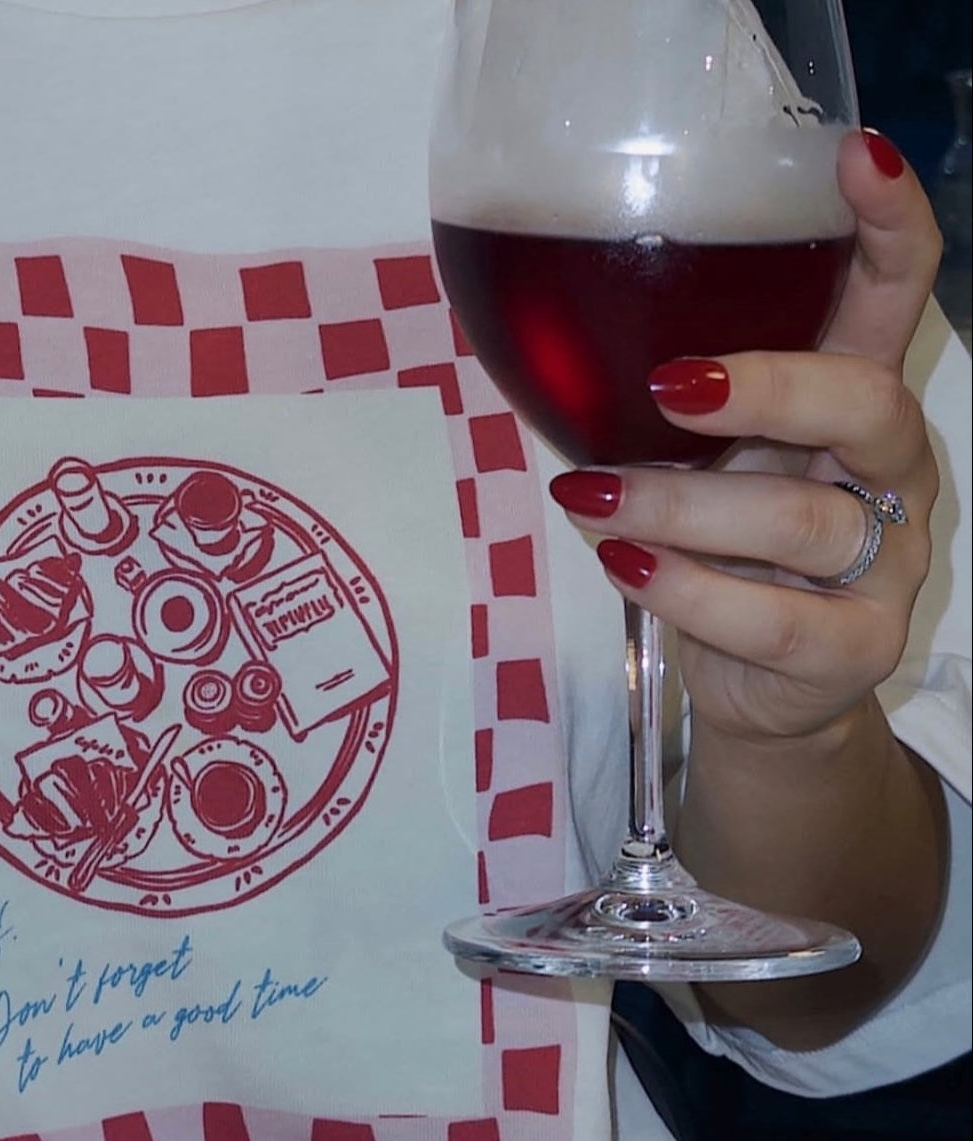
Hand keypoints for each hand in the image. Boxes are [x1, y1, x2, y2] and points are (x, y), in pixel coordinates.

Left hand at [549, 129, 942, 747]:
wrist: (753, 681)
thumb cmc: (717, 551)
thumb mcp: (697, 464)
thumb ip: (665, 413)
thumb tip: (554, 350)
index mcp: (847, 406)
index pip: (891, 302)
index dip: (887, 227)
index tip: (854, 154)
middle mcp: (886, 473)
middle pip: (869, 402)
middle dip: (769, 386)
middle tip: (670, 386)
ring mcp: (888, 563)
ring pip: (801, 520)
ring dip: (681, 507)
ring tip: (589, 500)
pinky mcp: (857, 647)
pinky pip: (774, 620)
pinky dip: (688, 591)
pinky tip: (625, 566)